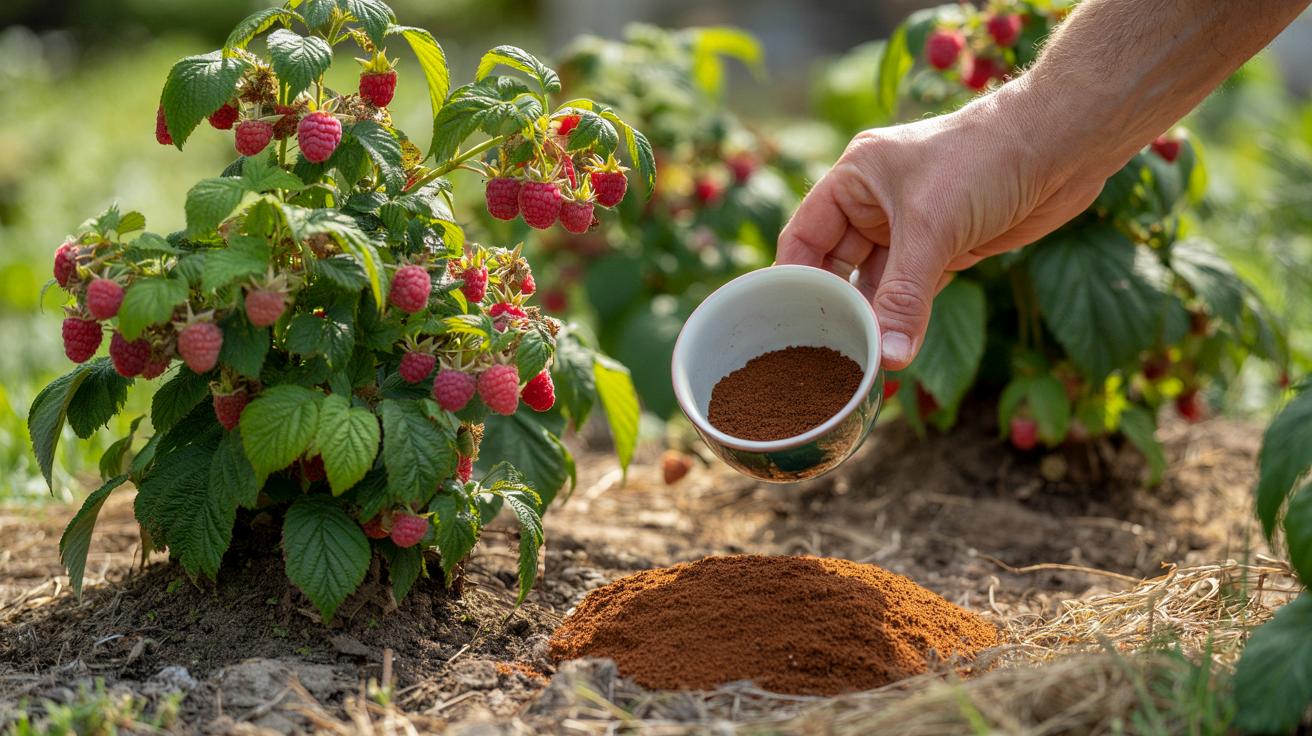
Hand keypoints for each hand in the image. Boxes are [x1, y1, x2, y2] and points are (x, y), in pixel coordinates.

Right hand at [776, 84, 1106, 369]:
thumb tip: (887, 357)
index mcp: (854, 179)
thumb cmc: (985, 160)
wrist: (1064, 143)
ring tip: (857, 363)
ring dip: (873, 321)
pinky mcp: (947, 249)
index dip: (791, 281)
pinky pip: (914, 293)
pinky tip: (896, 352)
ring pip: (879, 285)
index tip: (781, 326)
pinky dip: (906, 321)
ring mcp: (912, 228)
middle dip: (833, 309)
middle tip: (819, 357)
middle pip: (838, 267)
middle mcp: (875, 203)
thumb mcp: (932, 228)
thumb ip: (904, 296)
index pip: (804, 237)